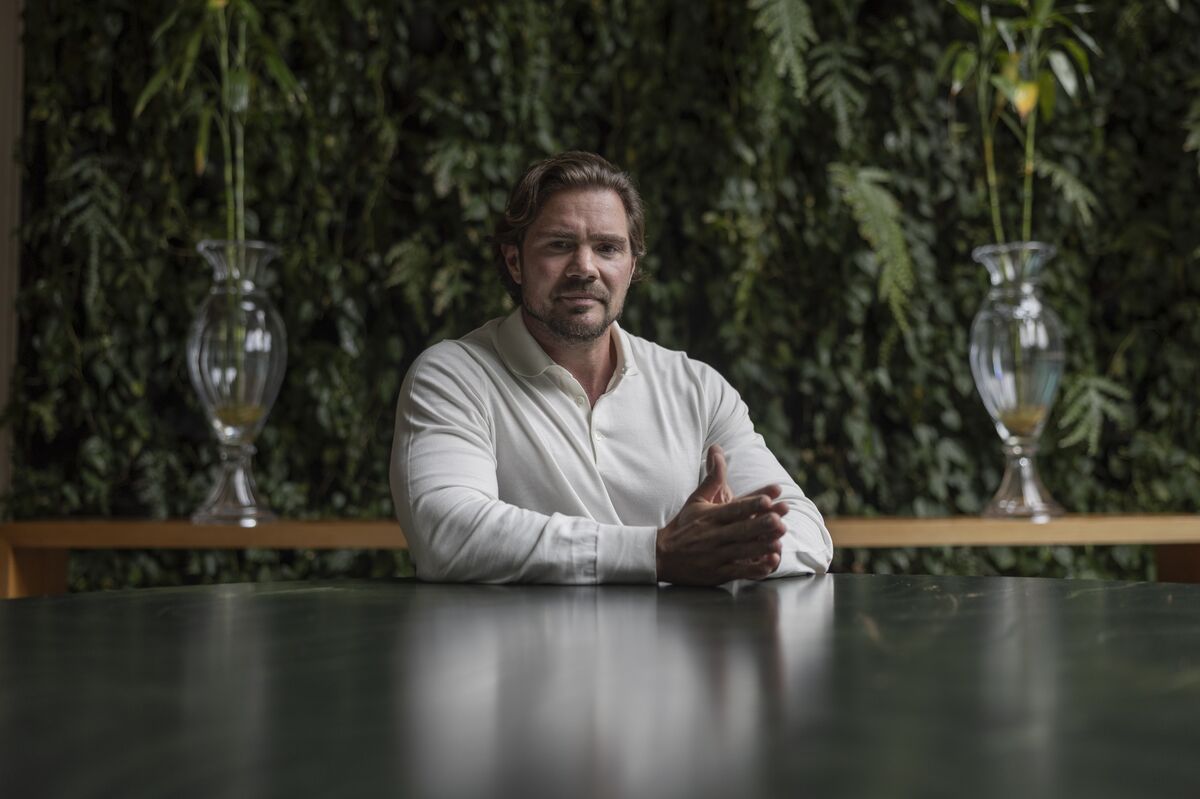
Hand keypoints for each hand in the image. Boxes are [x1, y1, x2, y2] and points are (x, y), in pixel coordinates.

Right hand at [655, 444, 787, 585]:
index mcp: (710, 517)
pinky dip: (755, 569)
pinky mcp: (718, 573)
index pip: (734, 508)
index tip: (768, 499)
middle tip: (780, 519)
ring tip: (779, 542)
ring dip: (761, 547)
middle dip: (761, 525)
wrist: (661, 556)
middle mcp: (714, 535)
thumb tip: (718, 450)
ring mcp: (716, 555)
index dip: (751, 504)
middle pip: (741, 530)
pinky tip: (769, 564)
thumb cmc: (683, 525)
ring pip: (742, 551)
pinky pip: (739, 572)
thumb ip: (712, 478)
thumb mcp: (696, 500)